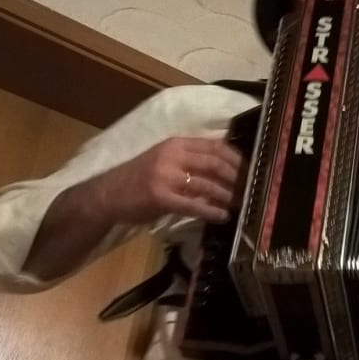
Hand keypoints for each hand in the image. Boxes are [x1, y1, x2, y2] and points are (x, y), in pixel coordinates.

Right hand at [86, 137, 242, 225]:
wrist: (107, 194)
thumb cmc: (139, 178)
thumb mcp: (165, 159)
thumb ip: (191, 159)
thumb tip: (226, 168)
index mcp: (176, 143)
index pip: (215, 145)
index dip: (236, 158)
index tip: (251, 169)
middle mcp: (172, 155)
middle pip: (215, 163)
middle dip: (237, 177)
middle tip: (250, 189)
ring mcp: (165, 176)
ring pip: (207, 184)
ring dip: (228, 196)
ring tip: (240, 204)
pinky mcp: (160, 197)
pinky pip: (193, 204)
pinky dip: (211, 211)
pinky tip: (222, 216)